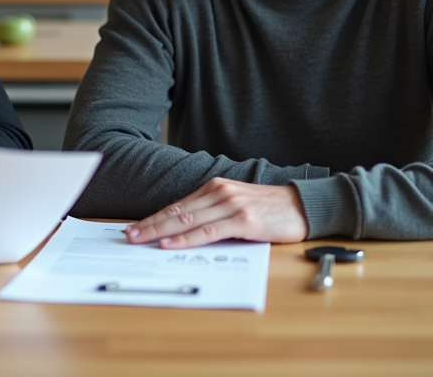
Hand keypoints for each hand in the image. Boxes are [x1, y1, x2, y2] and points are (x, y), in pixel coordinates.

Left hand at [126, 178, 308, 247]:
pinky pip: (208, 231)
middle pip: (177, 212)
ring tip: (141, 239)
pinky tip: (171, 244)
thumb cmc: (270, 209)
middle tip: (129, 235)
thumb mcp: (236, 205)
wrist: (303, 205)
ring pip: (188, 221)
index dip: (154, 218)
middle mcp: (219, 193)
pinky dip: (187, 239)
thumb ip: (212, 214)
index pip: (177, 205)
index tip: (135, 228)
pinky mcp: (243, 220)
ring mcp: (230, 205)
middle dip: (150, 224)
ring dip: (161, 231)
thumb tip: (183, 231)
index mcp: (214, 188)